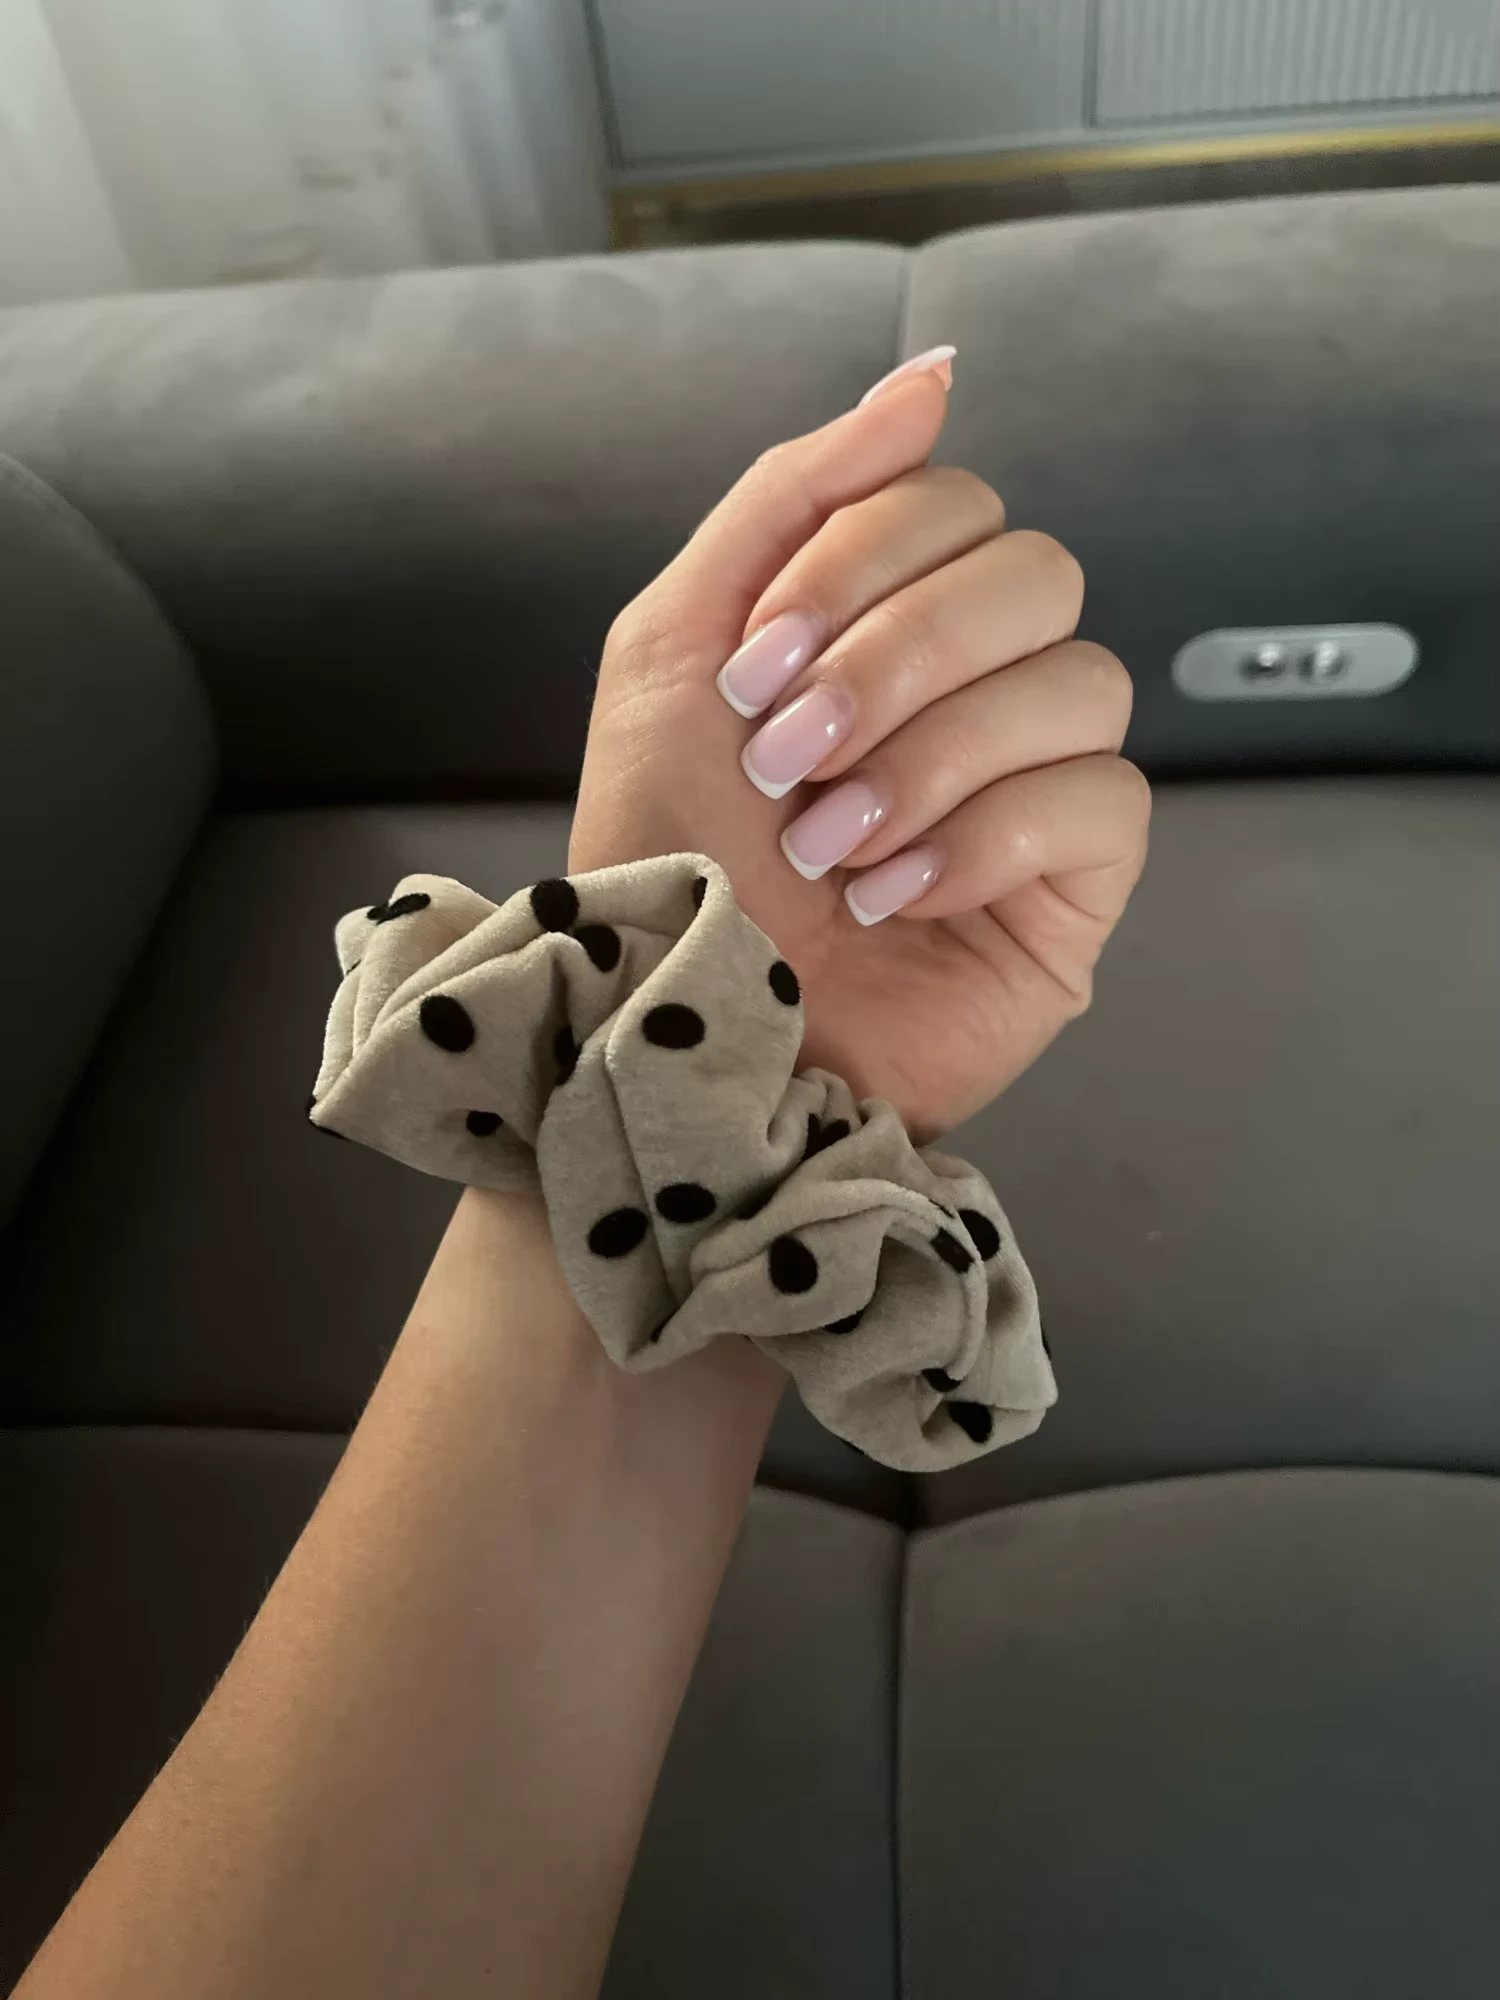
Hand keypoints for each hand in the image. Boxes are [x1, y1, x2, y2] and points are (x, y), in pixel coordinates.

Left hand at [571, 350, 1149, 1138]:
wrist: (676, 1029)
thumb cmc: (663, 846)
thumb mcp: (676, 642)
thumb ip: (795, 493)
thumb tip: (937, 378)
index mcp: (888, 617)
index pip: (954, 504)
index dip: (857, 567)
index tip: (754, 671)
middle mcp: (977, 686)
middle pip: (1035, 574)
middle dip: (895, 658)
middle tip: (790, 755)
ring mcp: (1036, 785)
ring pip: (1083, 680)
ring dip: (930, 757)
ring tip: (831, 844)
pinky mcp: (1075, 889)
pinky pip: (1104, 801)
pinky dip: (983, 838)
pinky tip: (894, 893)